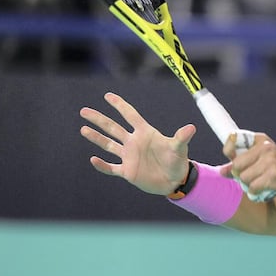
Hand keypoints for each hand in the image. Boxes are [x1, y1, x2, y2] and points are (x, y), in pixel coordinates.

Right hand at [79, 92, 195, 195]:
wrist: (175, 180)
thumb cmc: (178, 161)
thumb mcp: (179, 148)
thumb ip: (181, 138)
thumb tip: (191, 128)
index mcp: (145, 133)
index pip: (130, 115)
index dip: (119, 105)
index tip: (108, 96)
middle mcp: (134, 143)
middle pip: (113, 127)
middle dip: (99, 119)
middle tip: (84, 111)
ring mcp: (129, 157)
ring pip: (108, 145)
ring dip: (96, 137)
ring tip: (83, 129)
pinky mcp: (127, 171)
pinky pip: (111, 167)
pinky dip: (102, 165)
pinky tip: (93, 159)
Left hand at [221, 131, 275, 203]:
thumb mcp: (260, 163)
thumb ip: (240, 164)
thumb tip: (221, 171)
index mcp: (262, 140)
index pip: (234, 139)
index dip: (229, 152)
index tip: (235, 163)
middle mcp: (267, 147)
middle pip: (236, 166)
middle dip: (242, 176)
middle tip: (256, 178)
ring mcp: (271, 161)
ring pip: (243, 178)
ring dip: (250, 186)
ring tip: (264, 184)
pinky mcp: (275, 176)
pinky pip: (253, 188)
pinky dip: (256, 193)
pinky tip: (267, 191)